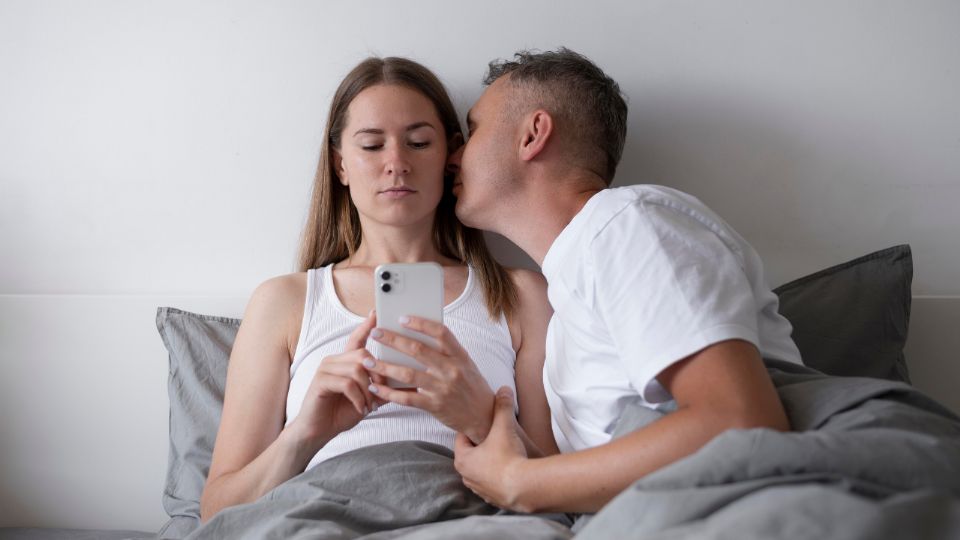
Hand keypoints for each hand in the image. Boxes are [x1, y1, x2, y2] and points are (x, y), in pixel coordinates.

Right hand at [287, 311, 384, 447]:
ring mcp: (326, 369)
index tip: (376, 313)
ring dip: (368, 390)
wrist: (319, 431)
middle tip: (379, 394)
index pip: (357, 339)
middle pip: (363, 355)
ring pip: (357, 369)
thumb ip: (382, 387)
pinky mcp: (320, 381)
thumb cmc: (341, 413)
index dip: (367, 326)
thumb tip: (406, 381)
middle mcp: (334, 360)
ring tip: (369, 405)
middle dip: (377, 375)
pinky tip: (360, 409)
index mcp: (345, 361)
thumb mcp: (367, 399)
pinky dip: (358, 398)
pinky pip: (347, 383)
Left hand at [365, 315, 495, 442]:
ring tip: (367, 361)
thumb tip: (419, 334)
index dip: (421, 324)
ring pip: (408, 374)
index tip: (402, 318)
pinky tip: (375, 388)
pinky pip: (407, 398)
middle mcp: (452, 370)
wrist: (483, 416)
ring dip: (384, 367)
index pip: (441, 333)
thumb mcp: (466, 364)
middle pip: (418, 351)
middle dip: (393, 340)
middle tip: (376, 333)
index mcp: (460, 356)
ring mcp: (443, 389)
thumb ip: (446, 351)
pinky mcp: (435, 406)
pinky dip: (389, 393)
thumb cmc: (471, 385)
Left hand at [454, 386, 530, 511]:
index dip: (473, 428)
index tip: (483, 424)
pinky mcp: (493, 499)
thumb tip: (504, 390)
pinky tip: (511, 469)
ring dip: (490, 462)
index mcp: (462, 459)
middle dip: (482, 445)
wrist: (524, 487)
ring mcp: (479, 490)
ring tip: (505, 453)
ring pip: (481, 470)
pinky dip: (499, 477)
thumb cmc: (508, 457)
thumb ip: (503, 407)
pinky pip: (492, 484)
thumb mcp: (504, 427)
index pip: (462, 438)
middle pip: (471, 454)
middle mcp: (467, 476)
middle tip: (496, 437)